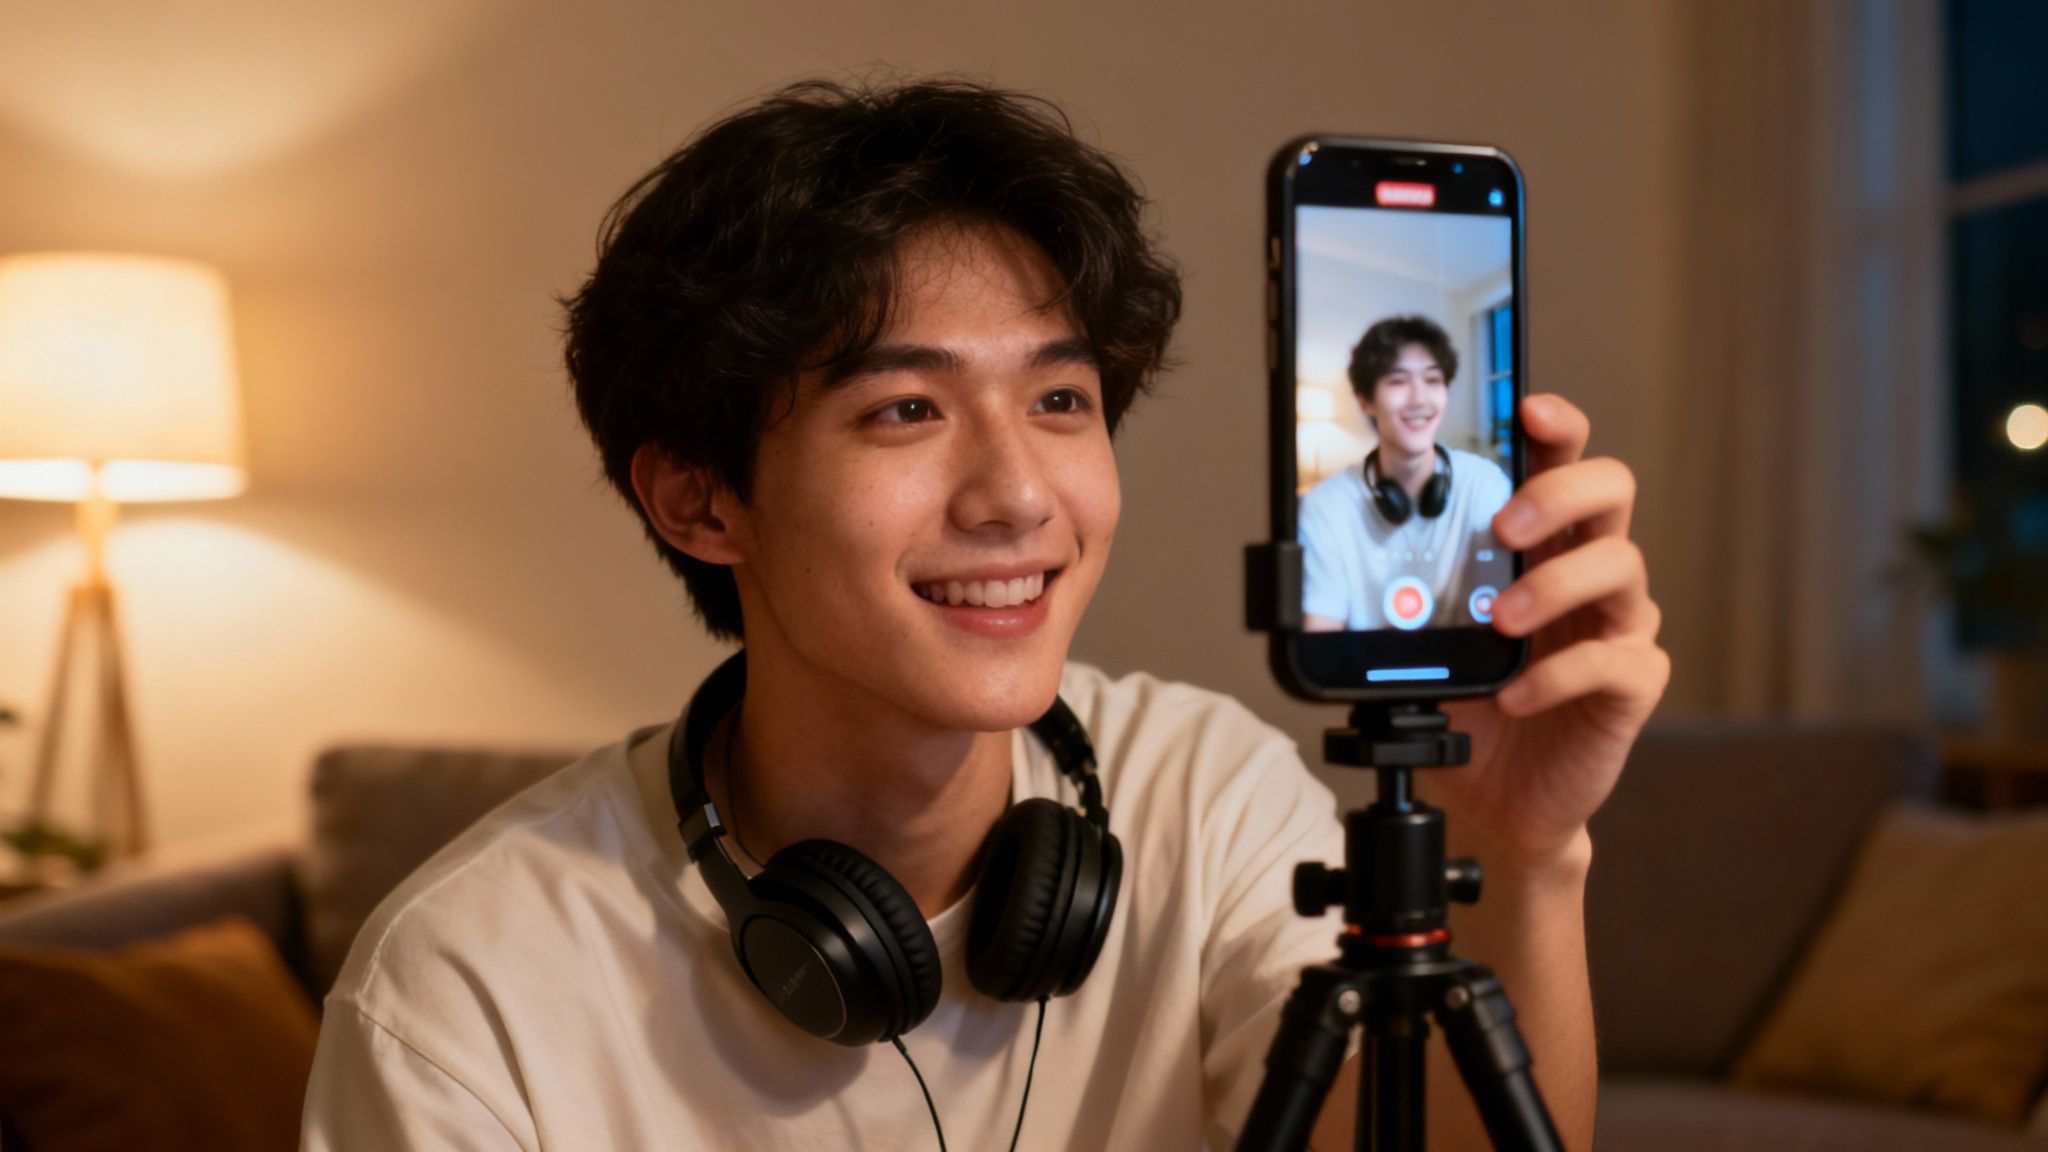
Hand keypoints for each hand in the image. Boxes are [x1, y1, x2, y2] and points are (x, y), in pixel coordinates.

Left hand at [1427, 394, 1668, 872]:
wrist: (1494, 800)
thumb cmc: (1465, 708)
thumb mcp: (1419, 648)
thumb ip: (1389, 607)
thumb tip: (1309, 596)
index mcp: (1542, 544)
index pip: (1563, 459)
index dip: (1557, 425)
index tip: (1527, 407)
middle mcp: (1589, 571)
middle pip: (1613, 489)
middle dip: (1561, 492)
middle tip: (1506, 523)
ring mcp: (1618, 624)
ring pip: (1622, 566)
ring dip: (1555, 584)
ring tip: (1501, 620)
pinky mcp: (1633, 685)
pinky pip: (1614, 661)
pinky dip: (1559, 674)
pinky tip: (1515, 696)